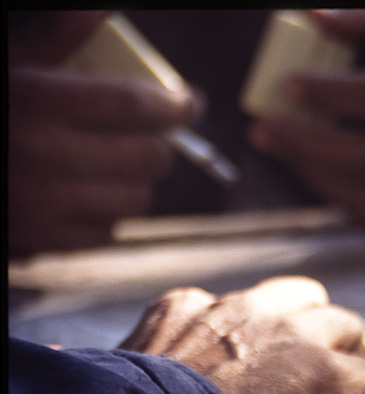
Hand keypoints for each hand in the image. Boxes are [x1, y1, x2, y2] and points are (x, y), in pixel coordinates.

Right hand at [8, 11, 201, 256]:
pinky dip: (109, 214)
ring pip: (134, 200)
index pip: (131, 104)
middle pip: (145, 158)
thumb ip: (55, 40)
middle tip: (155, 137)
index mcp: (32, 102)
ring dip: (137, 182)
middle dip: (160, 145)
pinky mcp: (39, 244)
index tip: (190, 103)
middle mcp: (40, 156)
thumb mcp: (6, 69)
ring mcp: (41, 207)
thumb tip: (101, 9)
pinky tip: (90, 196)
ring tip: (119, 166)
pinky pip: (106, 233)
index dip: (174, 104)